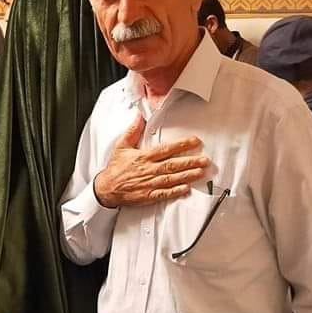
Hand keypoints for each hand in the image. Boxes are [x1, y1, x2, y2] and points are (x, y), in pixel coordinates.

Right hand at [94, 113, 208, 208]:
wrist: (106, 188)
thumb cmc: (115, 167)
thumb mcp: (121, 145)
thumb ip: (133, 131)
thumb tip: (139, 116)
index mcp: (143, 157)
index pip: (166, 149)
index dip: (181, 145)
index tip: (194, 141)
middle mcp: (148, 170)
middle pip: (172, 165)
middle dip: (190, 161)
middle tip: (204, 160)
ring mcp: (149, 184)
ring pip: (171, 179)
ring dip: (187, 175)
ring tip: (200, 172)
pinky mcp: (148, 196)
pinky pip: (164, 194)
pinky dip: (175, 192)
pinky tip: (186, 189)